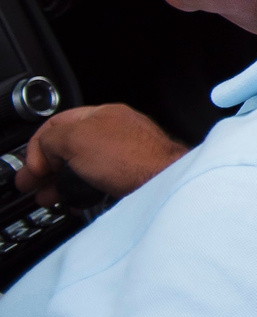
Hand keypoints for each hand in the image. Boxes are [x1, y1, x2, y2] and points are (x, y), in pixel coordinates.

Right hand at [16, 104, 187, 203]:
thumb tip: (45, 152)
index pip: (57, 124)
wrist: (166, 183)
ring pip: (83, 166)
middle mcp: (115, 130)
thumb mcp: (76, 139)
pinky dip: (83, 190)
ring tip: (51, 198)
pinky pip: (99, 180)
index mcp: (102, 114)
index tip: (30, 169)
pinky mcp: (133, 174)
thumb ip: (52, 139)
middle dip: (47, 167)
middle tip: (35, 186)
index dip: (37, 146)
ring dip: (61, 182)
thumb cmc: (131, 157)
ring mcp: (126, 153)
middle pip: (69, 146)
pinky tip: (77, 202)